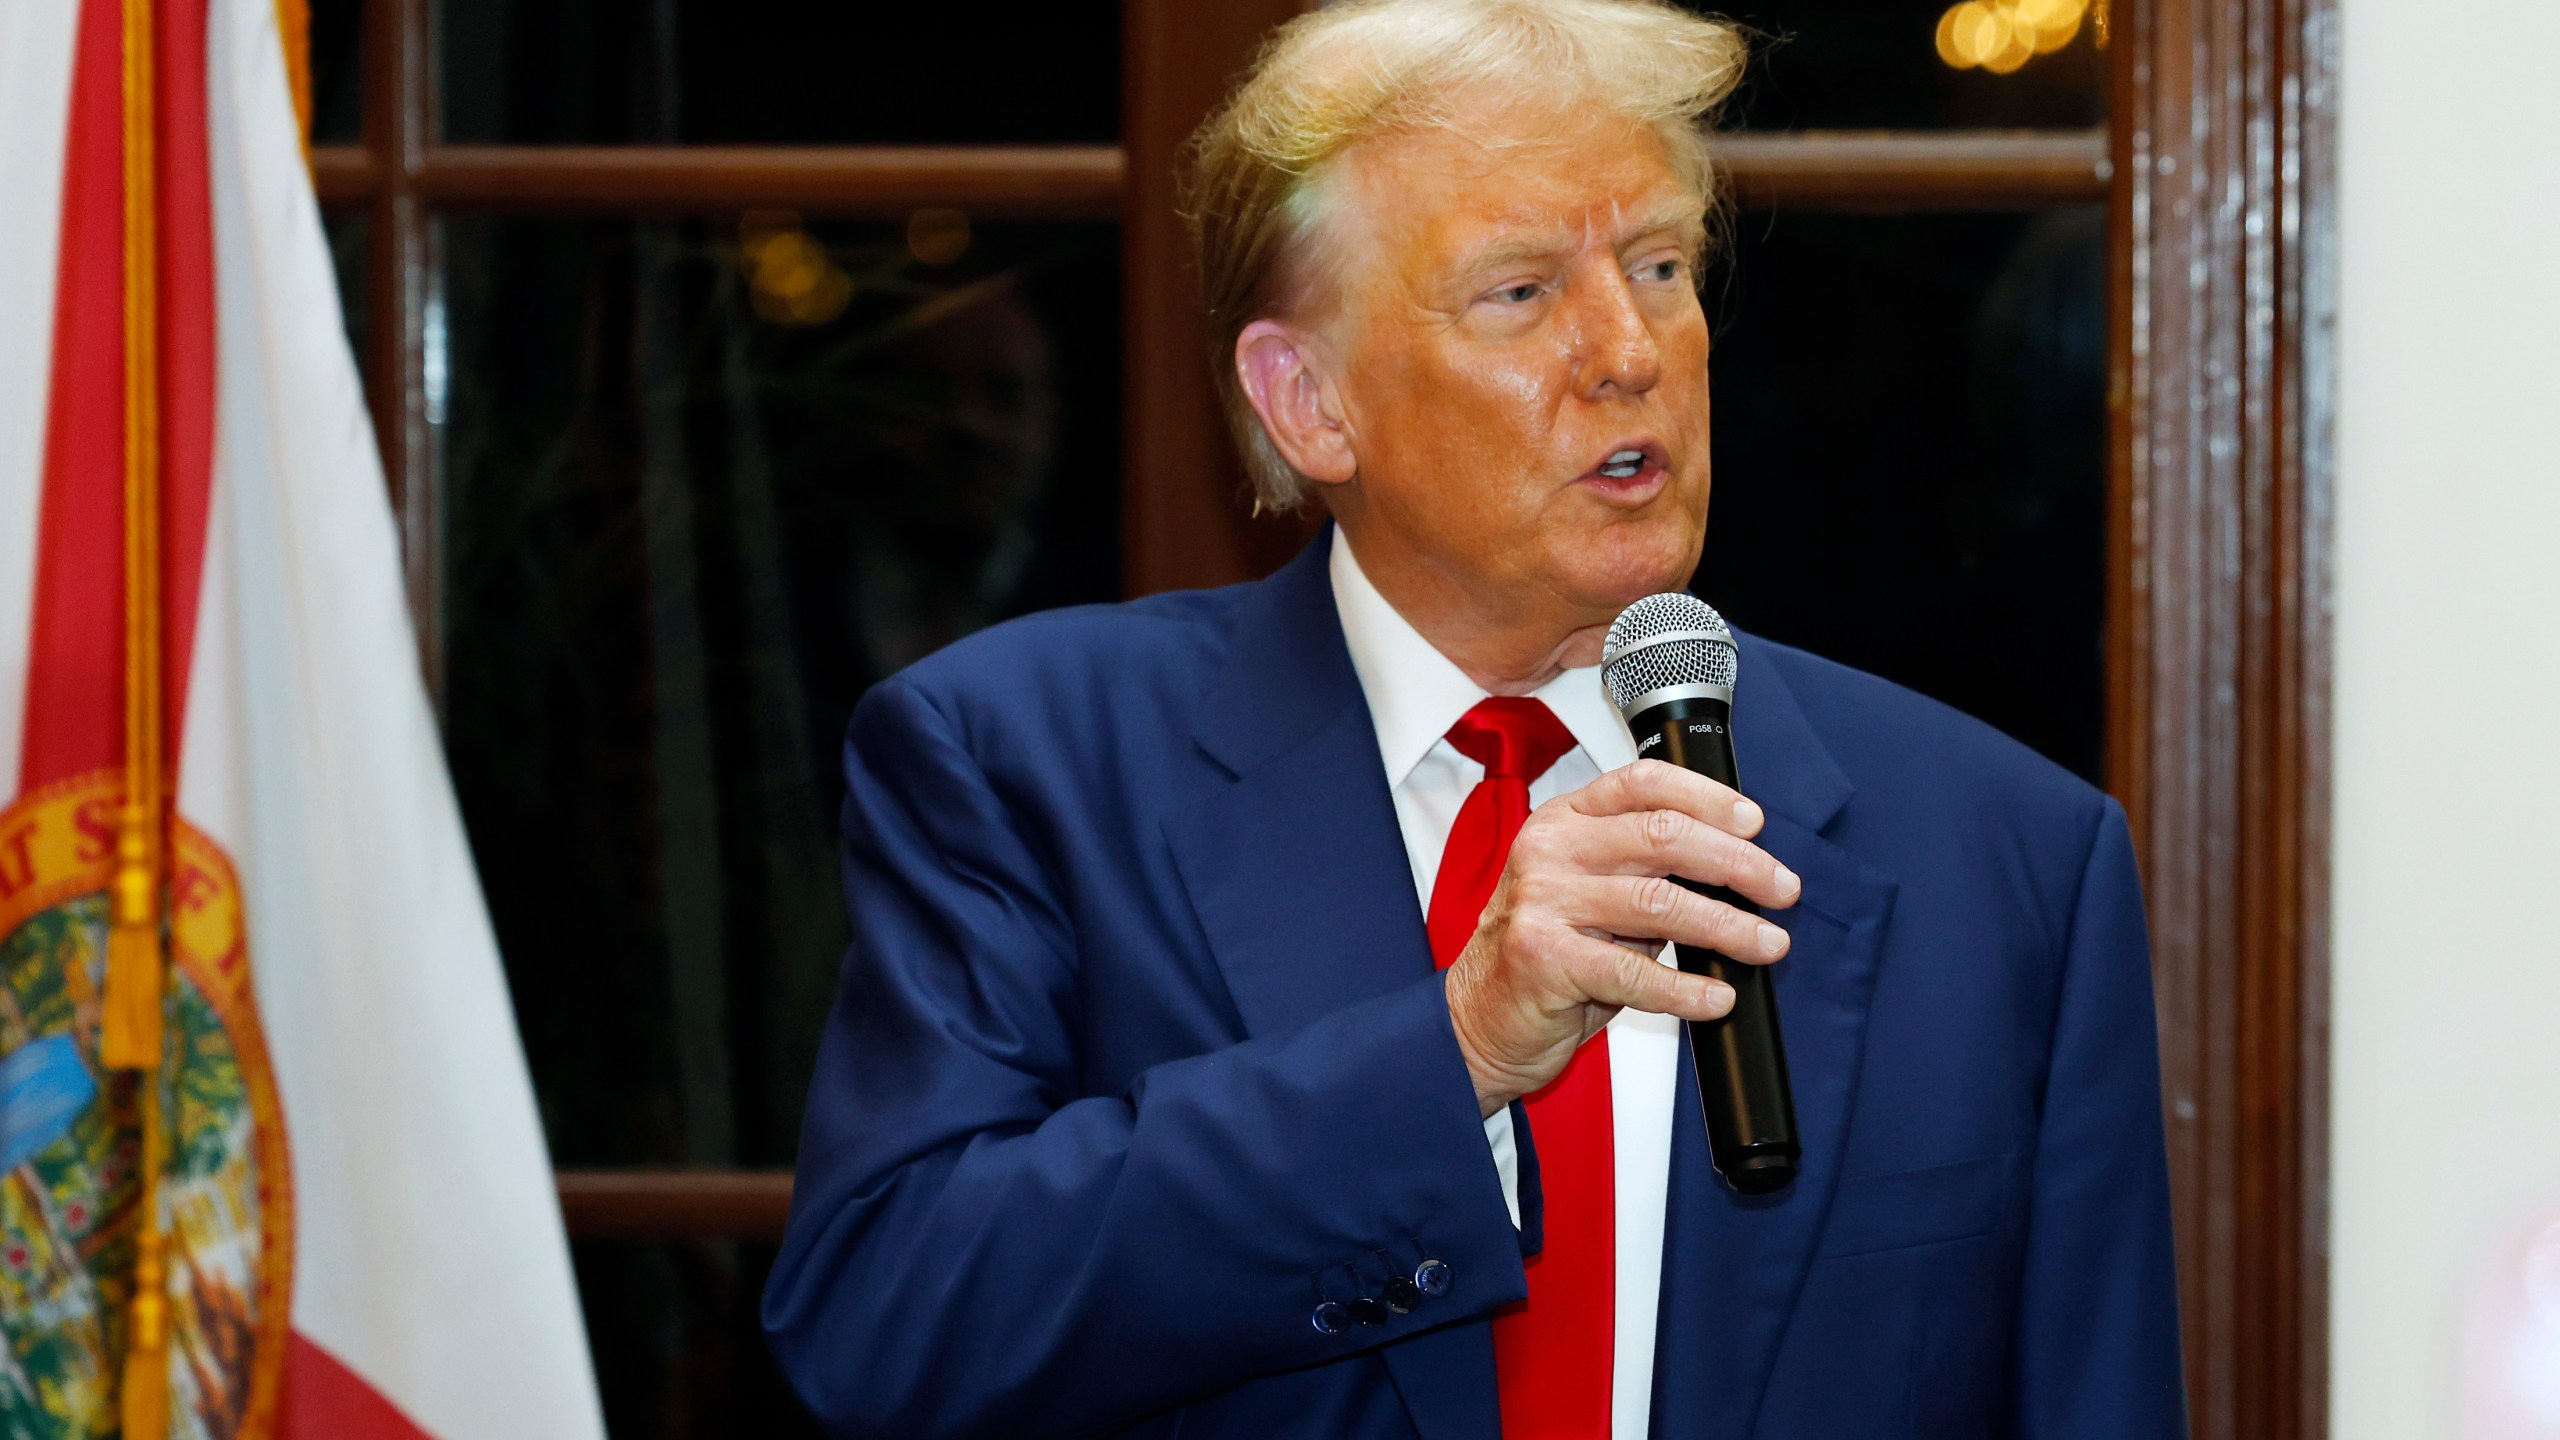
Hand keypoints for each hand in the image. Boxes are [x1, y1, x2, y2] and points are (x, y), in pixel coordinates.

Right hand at [1443, 759, 1800, 1116]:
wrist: (1478, 1016)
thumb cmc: (1545, 952)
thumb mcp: (1587, 890)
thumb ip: (1643, 870)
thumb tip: (1735, 868)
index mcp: (1565, 820)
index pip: (1643, 783)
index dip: (1708, 797)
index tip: (1754, 824)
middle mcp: (1551, 850)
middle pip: (1663, 836)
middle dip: (1737, 863)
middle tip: (1781, 889)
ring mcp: (1544, 902)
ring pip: (1658, 903)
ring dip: (1727, 926)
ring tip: (1767, 944)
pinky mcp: (1545, 958)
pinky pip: (1633, 972)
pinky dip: (1686, 988)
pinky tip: (1716, 997)